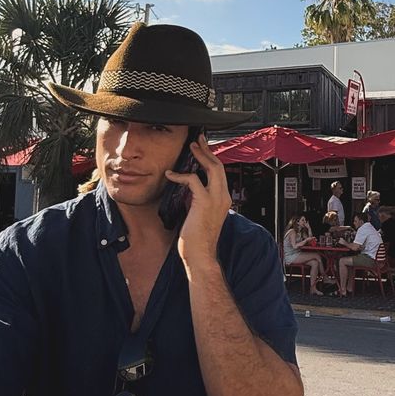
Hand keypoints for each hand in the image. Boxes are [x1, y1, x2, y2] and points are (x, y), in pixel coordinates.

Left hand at [166, 134, 230, 265]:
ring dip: (200, 155)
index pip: (221, 173)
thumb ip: (200, 201)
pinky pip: (193, 180)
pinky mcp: (204, 202)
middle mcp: (223, 197)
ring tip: (191, 147)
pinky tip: (170, 175)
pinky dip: (181, 175)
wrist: (201, 255)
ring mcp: (216, 199)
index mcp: (224, 199)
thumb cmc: (199, 239)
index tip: (204, 149)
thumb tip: (191, 189)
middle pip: (219, 166)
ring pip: (212, 168)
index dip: (212, 159)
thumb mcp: (202, 215)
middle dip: (208, 151)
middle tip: (198, 140)